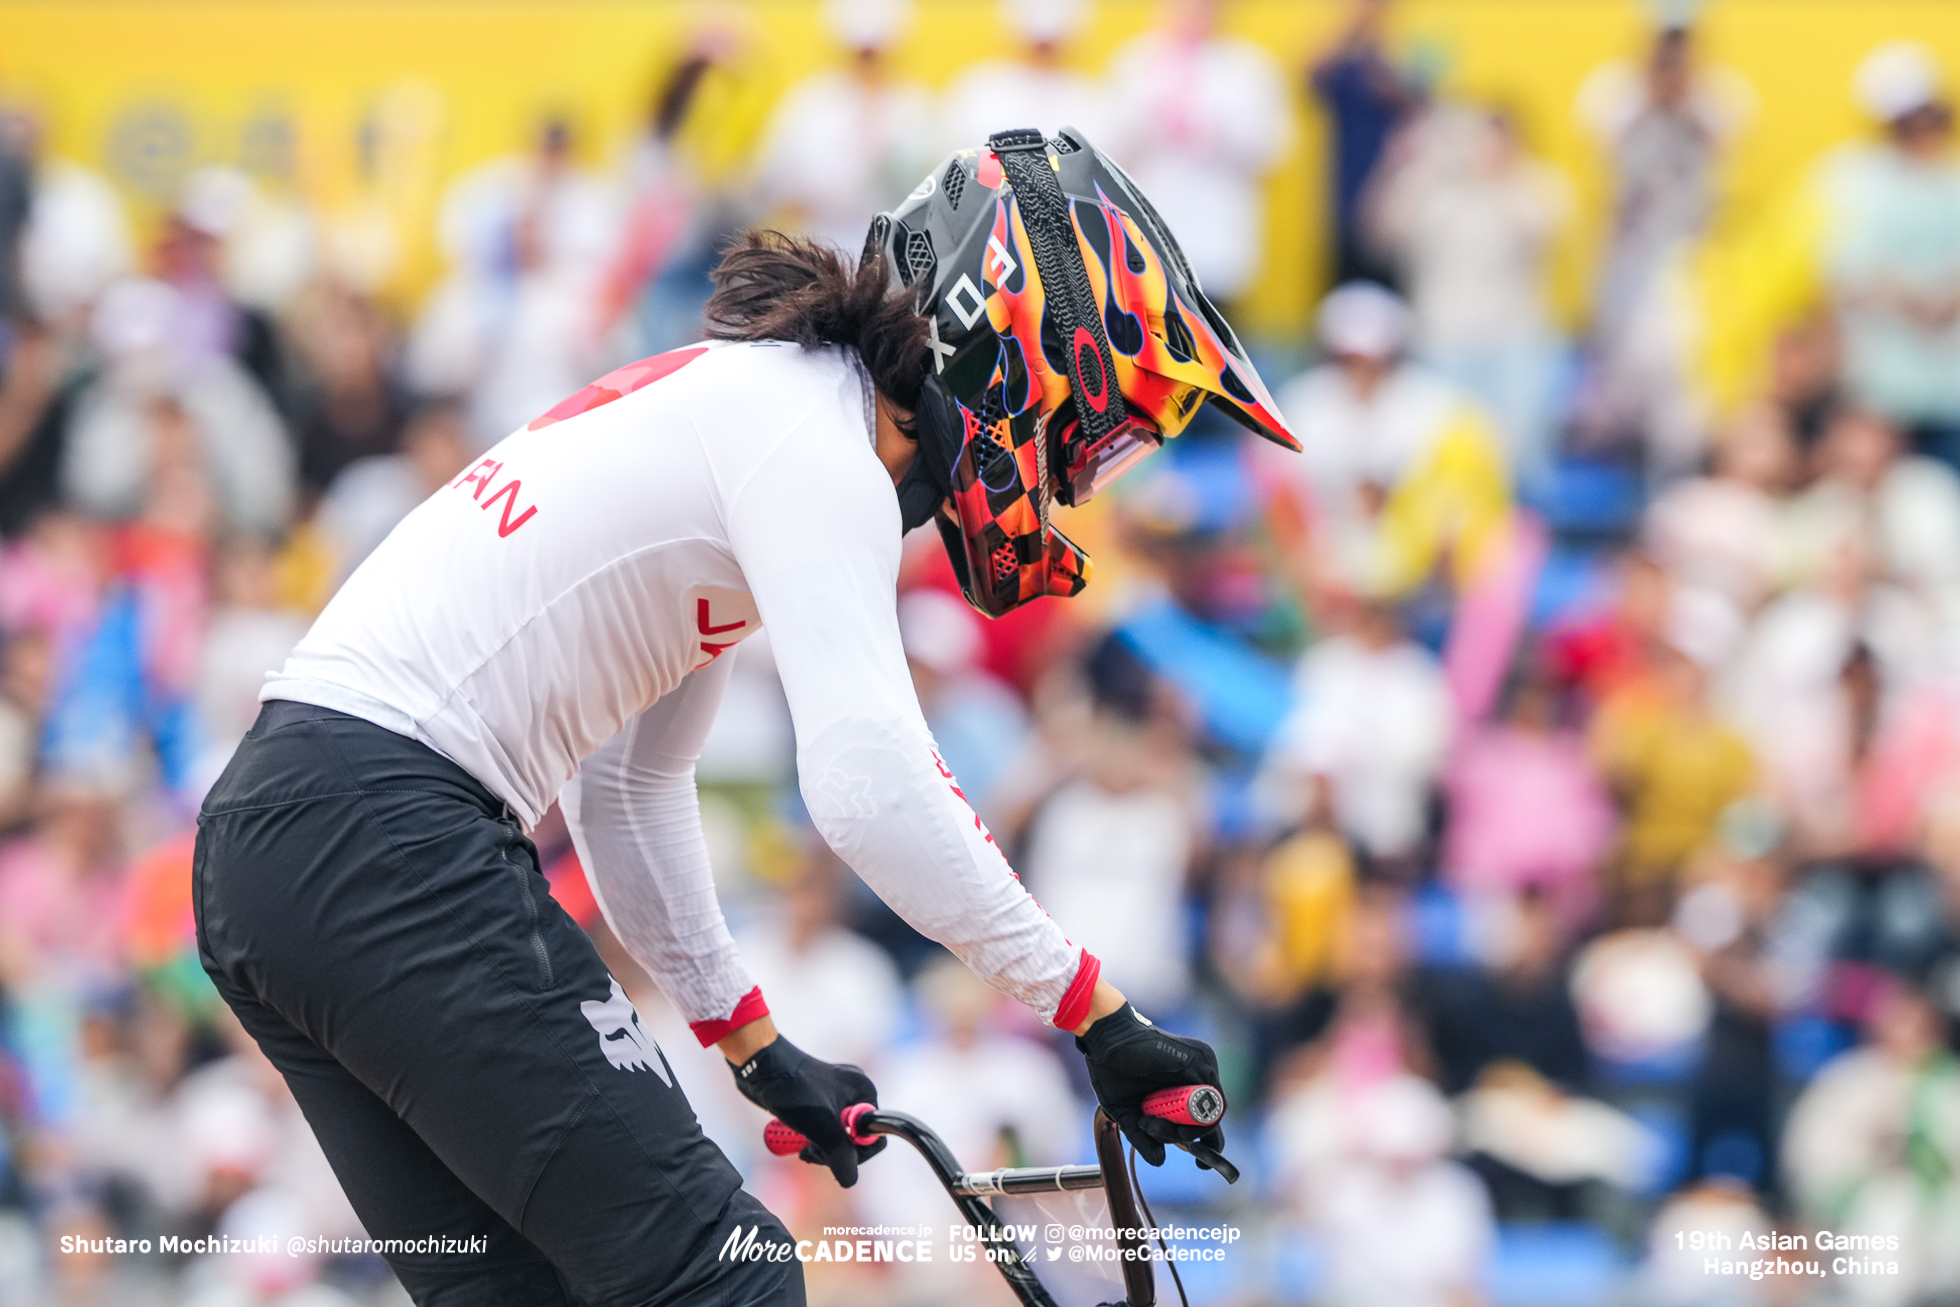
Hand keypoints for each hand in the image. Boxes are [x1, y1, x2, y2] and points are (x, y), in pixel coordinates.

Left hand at [728, 1035, 885, 1186]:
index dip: (854, 1154)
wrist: (760, 1066)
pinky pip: (824, 1127)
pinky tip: (797, 1137)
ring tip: (801, 1148)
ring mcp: (835, 1095)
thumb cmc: (793, 1091)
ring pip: (837, 1135)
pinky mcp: (817, 1099)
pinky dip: (812, 1137)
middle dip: (833, 1152)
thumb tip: (849, 1181)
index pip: (875, 1137)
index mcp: (864, 1092)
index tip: (829, 1153)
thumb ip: (841, 1157)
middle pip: (855, 1139)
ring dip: (821, 1147)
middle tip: (809, 1153)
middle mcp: (854, 1092)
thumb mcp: (822, 1128)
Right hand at [1076, 1004, 1225, 1166]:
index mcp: (1184, 1088)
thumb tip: (1160, 1161)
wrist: (1106, 1040)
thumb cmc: (1113, 1072)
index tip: (1200, 1164)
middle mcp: (1199, 1077)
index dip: (1207, 1144)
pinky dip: (1193, 1114)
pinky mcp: (1200, 1060)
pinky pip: (1212, 1098)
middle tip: (1155, 1131)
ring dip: (1187, 1128)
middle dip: (1187, 1137)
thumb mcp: (1128, 1115)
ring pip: (1213, 1113)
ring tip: (1154, 1123)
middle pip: (1212, 1121)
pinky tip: (1167, 1113)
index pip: (1207, 1121)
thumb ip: (1144, 1138)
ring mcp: (1203, 1067)